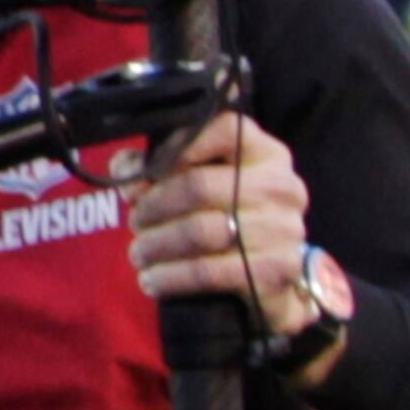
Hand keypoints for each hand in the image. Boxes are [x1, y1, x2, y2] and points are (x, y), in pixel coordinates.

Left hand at [114, 114, 317, 335]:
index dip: (176, 146)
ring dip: (157, 244)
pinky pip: (208, 271)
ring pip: (199, 230)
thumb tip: (126, 168)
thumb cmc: (229, 219)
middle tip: (134, 221)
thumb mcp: (202, 183)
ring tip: (138, 253)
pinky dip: (170, 276)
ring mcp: (284, 229)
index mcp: (266, 153)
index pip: (223, 129)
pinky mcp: (276, 270)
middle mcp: (281, 186)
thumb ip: (162, 167)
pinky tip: (151, 280)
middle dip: (153, 205)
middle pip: (199, 185)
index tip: (144, 171)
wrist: (272, 279)